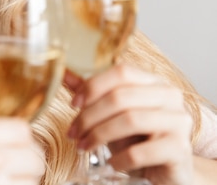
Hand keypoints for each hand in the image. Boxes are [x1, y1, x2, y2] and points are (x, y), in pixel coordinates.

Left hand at [65, 64, 193, 184]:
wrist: (167, 171)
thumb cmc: (138, 138)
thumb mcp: (112, 114)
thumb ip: (92, 93)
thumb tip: (63, 73)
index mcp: (153, 82)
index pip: (121, 72)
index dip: (93, 86)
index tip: (73, 104)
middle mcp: (170, 96)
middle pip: (121, 97)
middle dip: (89, 116)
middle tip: (73, 132)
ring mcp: (178, 122)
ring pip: (130, 120)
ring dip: (99, 135)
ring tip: (83, 146)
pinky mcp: (180, 149)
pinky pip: (141, 151)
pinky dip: (119, 159)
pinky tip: (111, 163)